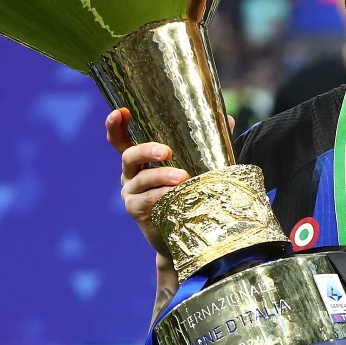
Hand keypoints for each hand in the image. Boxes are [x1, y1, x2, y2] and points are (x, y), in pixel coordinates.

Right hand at [105, 108, 233, 257]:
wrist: (184, 231)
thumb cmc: (187, 192)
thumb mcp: (193, 166)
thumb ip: (205, 144)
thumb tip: (230, 120)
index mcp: (140, 159)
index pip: (120, 139)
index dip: (115, 126)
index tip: (120, 112)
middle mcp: (130, 174)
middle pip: (129, 156)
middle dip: (146, 151)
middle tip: (166, 152)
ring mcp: (131, 193)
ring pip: (142, 180)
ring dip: (161, 176)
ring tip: (183, 177)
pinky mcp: (137, 211)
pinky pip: (147, 200)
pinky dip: (161, 195)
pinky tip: (174, 194)